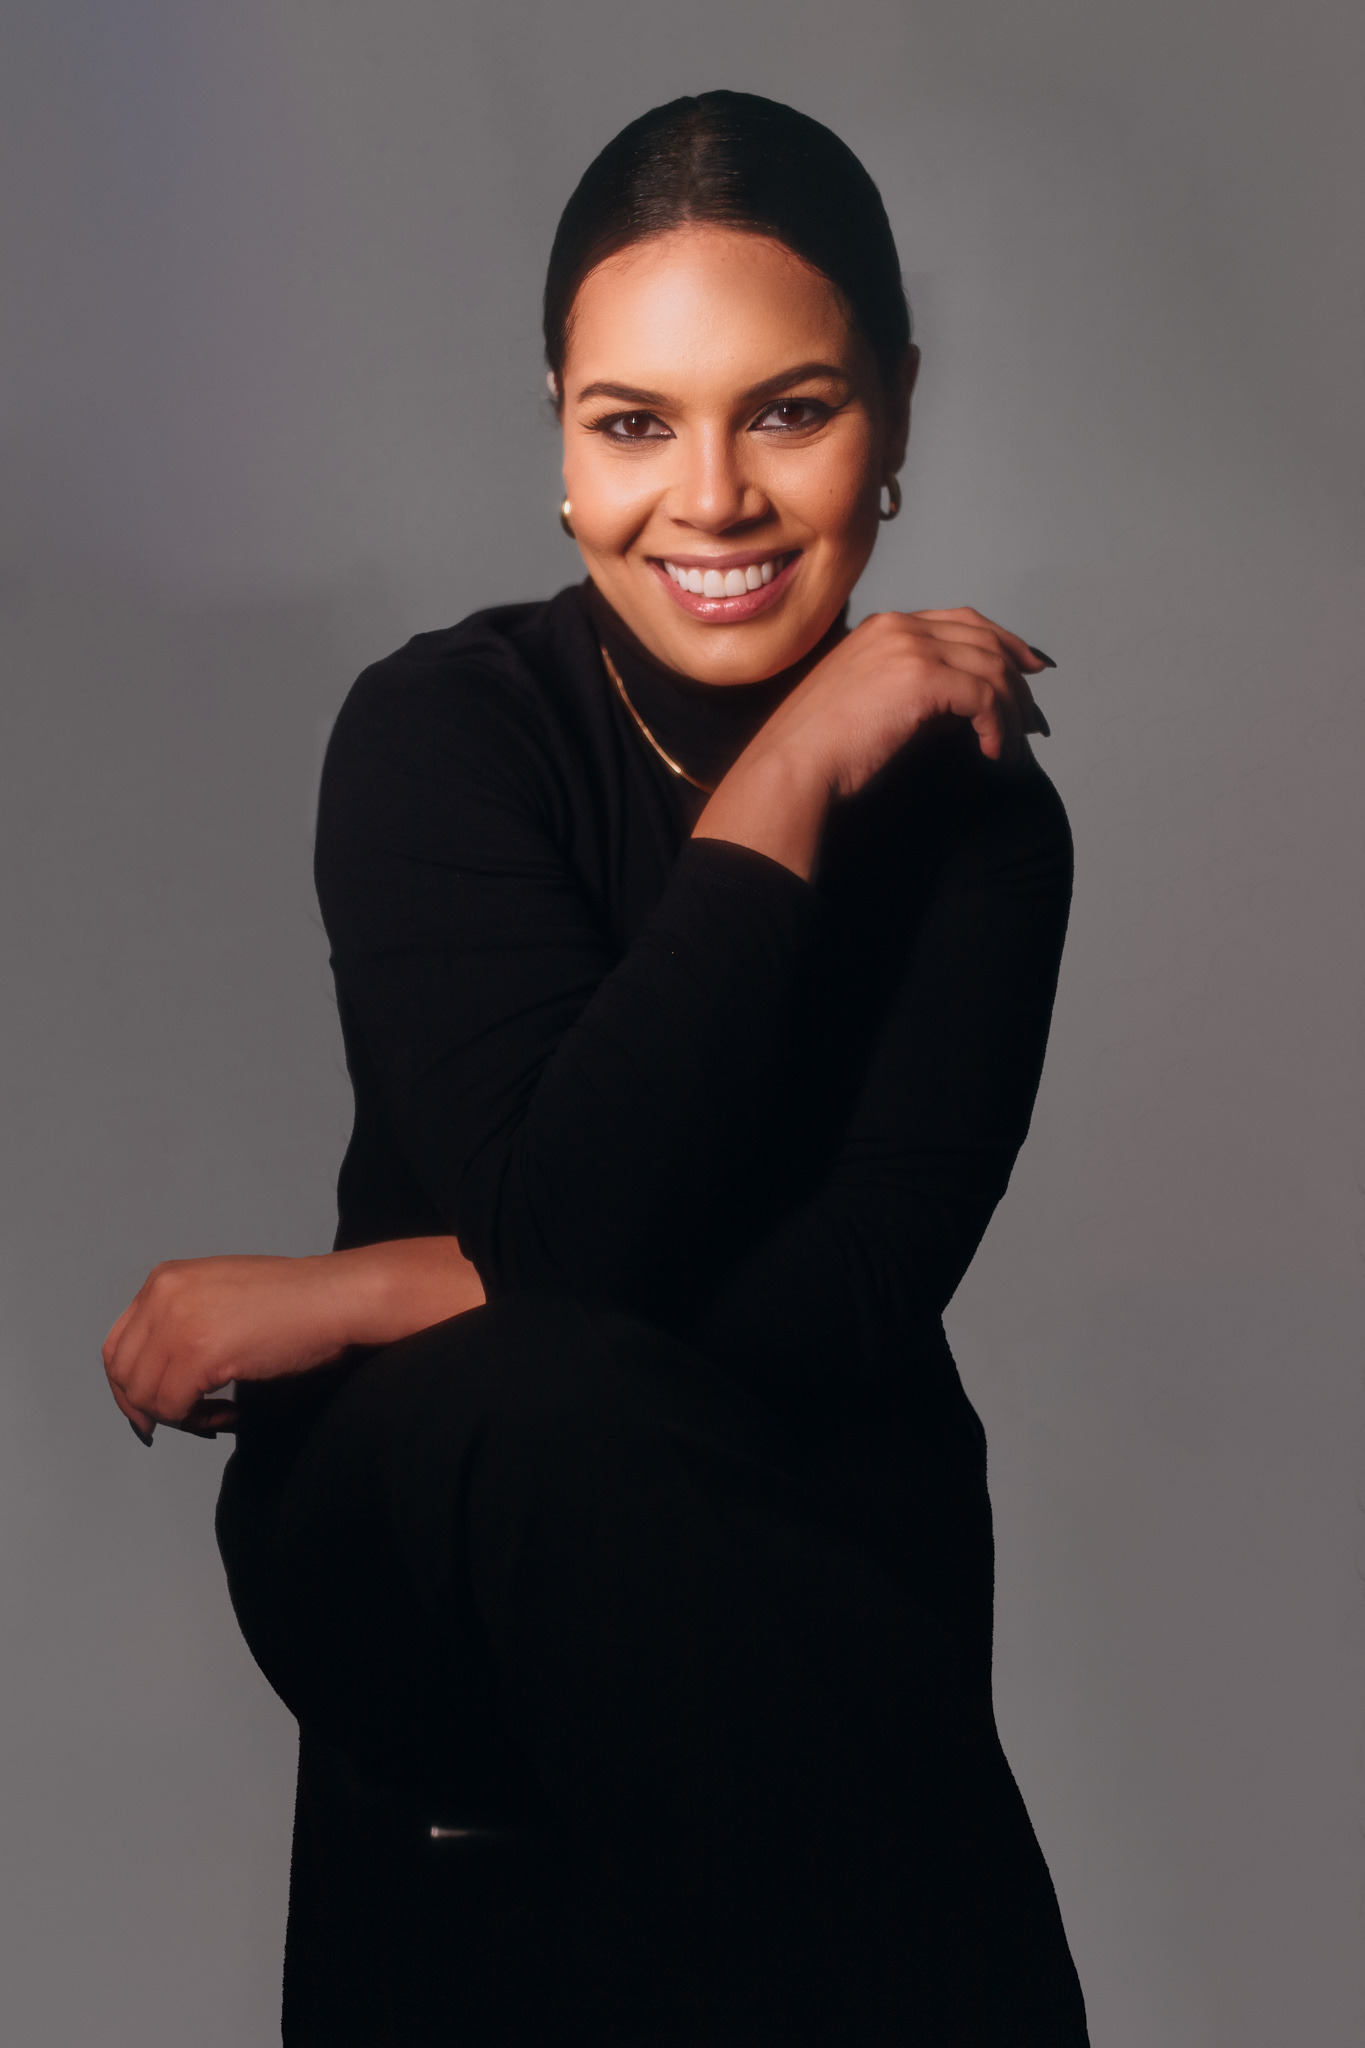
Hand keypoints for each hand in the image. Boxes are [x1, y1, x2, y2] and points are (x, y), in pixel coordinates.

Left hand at [103, 1239, 485, 1441]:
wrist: (336, 1298)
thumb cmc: (294, 1302)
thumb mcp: (220, 1296)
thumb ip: (182, 1322)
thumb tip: (154, 1379)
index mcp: (165, 1280)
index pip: (117, 1345)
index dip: (129, 1387)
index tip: (152, 1411)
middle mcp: (163, 1295)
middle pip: (123, 1374)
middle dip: (149, 1408)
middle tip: (188, 1420)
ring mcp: (179, 1323)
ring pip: (147, 1396)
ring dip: (181, 1416)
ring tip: (218, 1413)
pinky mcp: (200, 1352)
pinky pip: (175, 1407)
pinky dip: (199, 1421)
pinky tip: (231, 1412)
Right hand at [695, 606, 1052, 878]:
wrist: (793, 764)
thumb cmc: (821, 748)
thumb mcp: (870, 703)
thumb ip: (914, 692)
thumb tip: (964, 706)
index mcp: (883, 627)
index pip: (960, 620)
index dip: (1001, 641)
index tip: (1025, 667)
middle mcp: (898, 626)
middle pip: (984, 636)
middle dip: (1017, 674)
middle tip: (1034, 710)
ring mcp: (909, 647)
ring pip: (990, 666)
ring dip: (1011, 707)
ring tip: (1014, 742)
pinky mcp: (921, 677)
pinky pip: (983, 695)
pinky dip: (996, 725)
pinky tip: (991, 750)